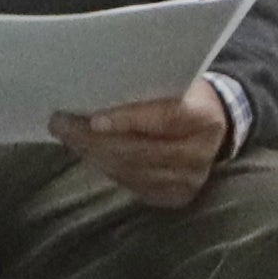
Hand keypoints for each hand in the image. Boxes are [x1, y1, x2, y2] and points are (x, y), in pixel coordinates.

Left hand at [49, 79, 233, 212]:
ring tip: (68, 137)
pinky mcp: (176, 197)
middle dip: (95, 139)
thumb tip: (95, 87)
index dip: (129, 120)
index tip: (94, 120)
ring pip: (132, 171)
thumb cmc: (186, 94)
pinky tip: (88, 153)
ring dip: (94, 154)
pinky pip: (133, 185)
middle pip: (141, 151)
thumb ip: (148, 86)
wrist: (216, 123)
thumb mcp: (177, 81)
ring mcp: (189, 181)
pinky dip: (106, 168)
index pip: (165, 119)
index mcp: (205, 118)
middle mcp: (200, 155)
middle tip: (61, 124)